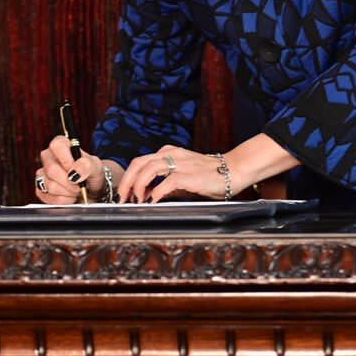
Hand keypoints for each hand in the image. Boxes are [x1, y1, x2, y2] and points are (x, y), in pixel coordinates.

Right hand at [33, 136, 117, 202]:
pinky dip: (63, 200)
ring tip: (76, 190)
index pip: (56, 146)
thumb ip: (87, 165)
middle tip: (80, 184)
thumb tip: (74, 172)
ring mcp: (42, 174)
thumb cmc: (91, 174)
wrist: (91, 191)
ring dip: (68, 192)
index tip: (76, 169)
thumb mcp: (96, 166)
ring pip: (50, 185)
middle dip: (69, 182)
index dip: (67, 160)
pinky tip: (69, 197)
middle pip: (51, 169)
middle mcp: (48, 158)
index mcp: (61, 145)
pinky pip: (47, 197)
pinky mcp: (40, 190)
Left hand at [116, 145, 231, 202]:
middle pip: (138, 163)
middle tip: (122, 199)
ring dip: (137, 187)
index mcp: (168, 153)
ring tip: (135, 201)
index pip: (140, 161)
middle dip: (126, 182)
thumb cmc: (209, 176)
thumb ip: (165, 182)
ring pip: (147, 170)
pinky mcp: (188, 175)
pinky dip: (155, 193)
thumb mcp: (183, 176)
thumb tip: (148, 195)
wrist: (233, 170)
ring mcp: (179, 163)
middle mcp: (171, 154)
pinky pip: (166, 183)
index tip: (123, 193)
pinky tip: (152, 202)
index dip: (128, 177)